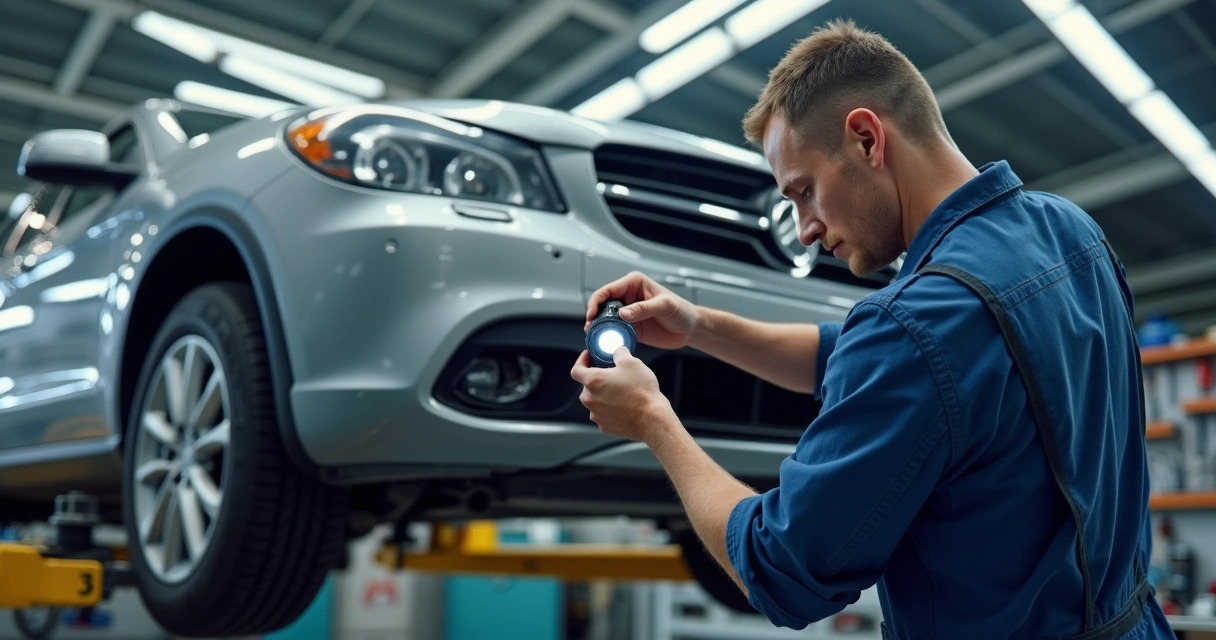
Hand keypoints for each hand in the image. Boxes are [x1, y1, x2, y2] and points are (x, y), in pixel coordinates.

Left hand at [570, 348, 678, 443]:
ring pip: (595, 401)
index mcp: (593, 381)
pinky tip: (624, 406)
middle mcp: (590, 399)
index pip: (576, 370)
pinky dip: (610, 409)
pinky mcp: (605, 426)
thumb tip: (617, 352)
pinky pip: (603, 414)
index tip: (589, 358)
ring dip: (604, 395)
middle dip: (598, 379)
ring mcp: (596, 415)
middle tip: (613, 376)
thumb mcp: (632, 362)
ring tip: (622, 392)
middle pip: (587, 386)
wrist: (652, 419)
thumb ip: (619, 353)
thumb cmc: (642, 392)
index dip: (582, 361)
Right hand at [585, 271, 699, 349]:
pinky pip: (614, 330)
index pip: (608, 290)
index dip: (596, 302)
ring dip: (598, 327)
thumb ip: (644, 308)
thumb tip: (622, 313)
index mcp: (634, 283)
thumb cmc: (682, 311)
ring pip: (606, 318)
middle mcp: (628, 296)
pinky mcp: (630, 326)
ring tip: (594, 337)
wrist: (691, 328)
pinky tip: (604, 343)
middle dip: (593, 316)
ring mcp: (628, 312)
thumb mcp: (665, 306)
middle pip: (602, 304)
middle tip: (590, 330)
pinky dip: (608, 336)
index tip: (591, 316)